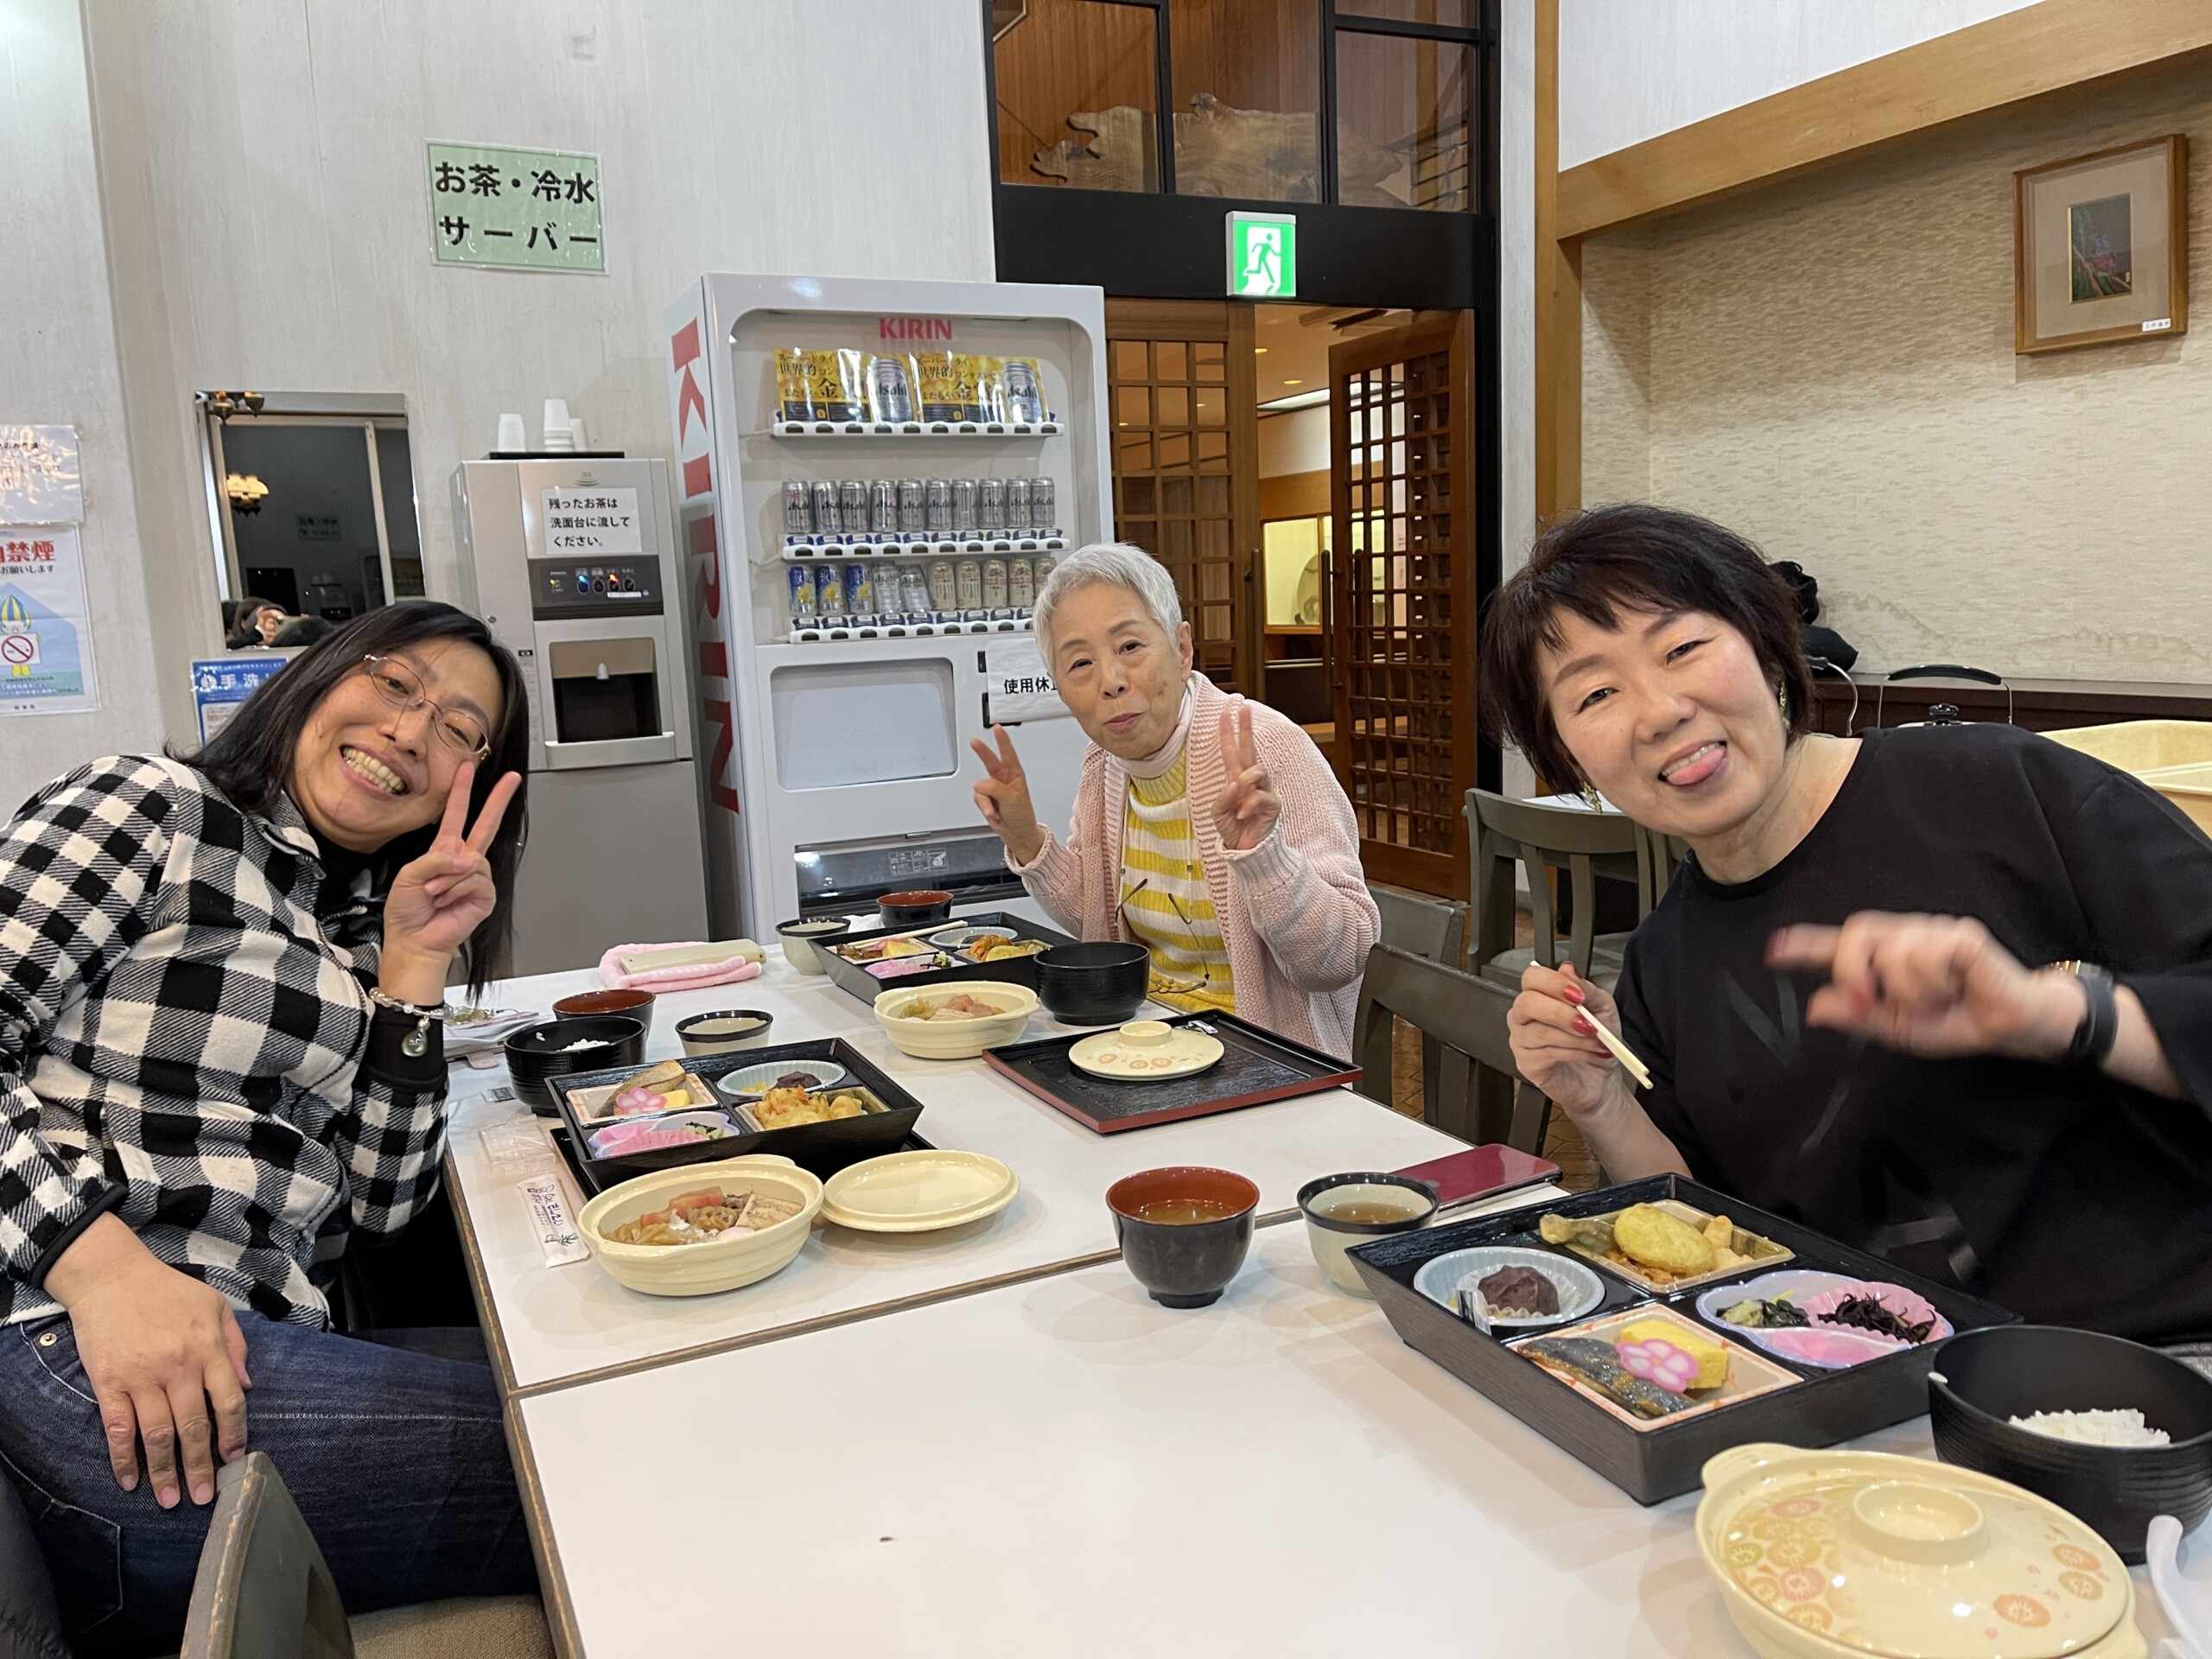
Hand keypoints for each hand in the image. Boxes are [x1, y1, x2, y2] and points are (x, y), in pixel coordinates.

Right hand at [45, 1214, 250, 1507]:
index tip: (235, 1460)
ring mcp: (142, 1378)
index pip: (229, 1402)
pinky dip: (123, 1459)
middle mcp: (179, 1368)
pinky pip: (118, 1429)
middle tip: (204, 1496)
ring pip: (157, 1435)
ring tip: (170, 1500)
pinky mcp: (110, 1383)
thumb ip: (235, 1346)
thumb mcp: (215, 1307)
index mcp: (208, 1349)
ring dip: (165, 1471)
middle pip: (194, 1427)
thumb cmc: (168, 1290)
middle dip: (200, 1466)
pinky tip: (130, 1481)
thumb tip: (248, 1386)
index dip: (234, 1435)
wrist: (112, 1277)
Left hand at [380, 761, 520, 1000]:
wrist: (414, 941)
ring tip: (434, 894)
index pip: (455, 815)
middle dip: (498, 800)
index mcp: (443, 852)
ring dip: (447, 879)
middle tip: (512, 779)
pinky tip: (447, 902)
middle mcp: (463, 862)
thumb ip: (435, 859)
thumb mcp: (408, 875)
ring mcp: (476, 878)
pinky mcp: (484, 896)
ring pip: (472, 862)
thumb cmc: (406, 912)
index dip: (461, 791)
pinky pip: (477, 881)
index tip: (467, 768)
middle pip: (486, 825)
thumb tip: (467, 858)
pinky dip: (458, 891)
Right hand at [969, 726, 1043, 864]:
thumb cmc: (1022, 815)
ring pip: (980, 786)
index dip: (1002, 740)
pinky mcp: (985, 799)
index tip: (997, 728)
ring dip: (986, 800)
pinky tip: (992, 813)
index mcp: (1015, 775)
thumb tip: (979, 784)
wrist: (1017, 832)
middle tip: (974, 742)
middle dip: (982, 752)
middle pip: (990, 761)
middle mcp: (1003, 779)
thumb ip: (995, 788)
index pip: (1008, 754)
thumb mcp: (1013, 799)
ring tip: (995, 810)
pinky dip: (983, 807)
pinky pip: (978, 798)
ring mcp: (993, 788)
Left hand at [1211, 706, 1280, 852]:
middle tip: (1244, 708)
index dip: (1228, 734)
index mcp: (1235, 780)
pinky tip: (1243, 815)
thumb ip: (1222, 797)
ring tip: (1238, 796)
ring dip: (1245, 780)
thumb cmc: (1233, 829)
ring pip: (1257, 769)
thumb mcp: (1218, 813)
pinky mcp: (1273, 803)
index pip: (1231, 752)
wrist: (1246, 850)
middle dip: (1246, 728)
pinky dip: (1248, 805)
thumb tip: (1235, 783)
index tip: (1224, 714)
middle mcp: (1250, 781)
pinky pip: (1260, 795)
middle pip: (1249, 749)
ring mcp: (1263, 790)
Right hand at [1507, 961, 1629, 1115]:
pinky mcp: (1526, 1064)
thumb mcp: (1601, 1008)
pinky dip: (1574, 1053)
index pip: (1531, 977)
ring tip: (1597, 1042)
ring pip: (1540, 1032)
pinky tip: (1589, 1054)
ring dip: (1575, 1038)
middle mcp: (1523, 1016)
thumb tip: (1568, 970)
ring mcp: (1521, 1040)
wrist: (1601, 1077)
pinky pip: (1546, 1054)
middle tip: (1585, 1022)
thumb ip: (1585, 989)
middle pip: (1526, 1003)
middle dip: (1559, 1012)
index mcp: (1539, 996)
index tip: (1578, 995)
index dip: (1553, 983)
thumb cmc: (1596, 1040)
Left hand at [1766, 912, 2082, 1060]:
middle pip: (1858, 933)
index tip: (1773, 950)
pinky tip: (1956, 989)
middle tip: (1870, 1003)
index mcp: (1885, 958)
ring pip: (1895, 952)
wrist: (2012, 1026)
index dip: (1805, 945)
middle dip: (1854, 969)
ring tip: (1938, 1001)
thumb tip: (1815, 1006)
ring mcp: (1932, 930)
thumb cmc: (1956, 1020)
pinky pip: (1929, 955)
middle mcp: (1904, 936)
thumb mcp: (1898, 1029)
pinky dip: (1936, 984)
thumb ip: (1858, 1016)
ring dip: (1912, 992)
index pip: (1839, 944)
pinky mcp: (1961, 934)